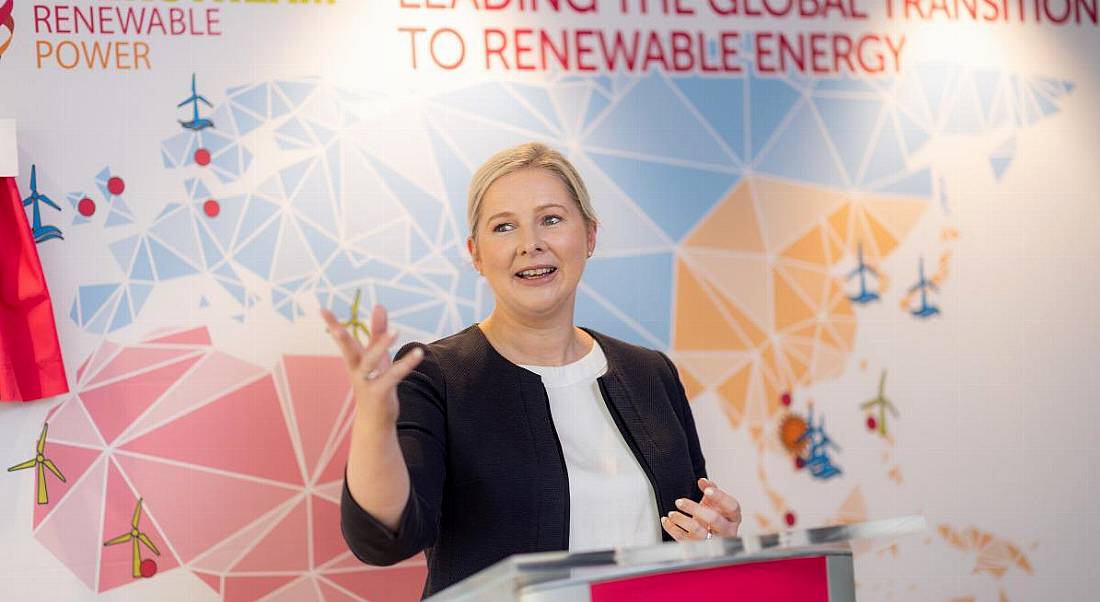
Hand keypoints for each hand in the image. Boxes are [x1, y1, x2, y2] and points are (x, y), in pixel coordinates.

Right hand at [321, 304, 423, 427]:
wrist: (375, 420)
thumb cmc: (375, 382)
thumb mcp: (377, 356)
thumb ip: (377, 331)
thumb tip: (379, 305)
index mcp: (354, 360)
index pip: (341, 339)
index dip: (332, 324)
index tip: (321, 309)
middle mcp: (356, 370)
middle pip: (349, 352)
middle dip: (342, 340)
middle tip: (338, 329)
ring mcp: (366, 383)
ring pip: (372, 362)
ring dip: (382, 345)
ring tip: (396, 329)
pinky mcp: (380, 393)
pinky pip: (394, 376)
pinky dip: (406, 364)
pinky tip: (418, 352)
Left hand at [661, 477, 741, 540]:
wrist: (712, 538)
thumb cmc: (715, 519)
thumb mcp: (715, 503)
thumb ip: (711, 489)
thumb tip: (702, 482)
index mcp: (733, 517)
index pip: (732, 506)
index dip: (720, 497)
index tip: (707, 490)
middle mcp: (727, 531)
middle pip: (713, 519)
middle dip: (695, 508)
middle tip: (680, 502)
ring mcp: (714, 541)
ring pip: (698, 531)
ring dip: (682, 520)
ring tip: (672, 513)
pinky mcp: (699, 549)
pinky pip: (684, 540)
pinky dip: (672, 529)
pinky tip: (667, 521)